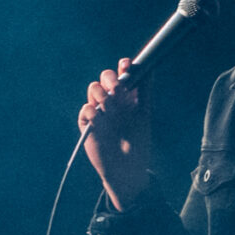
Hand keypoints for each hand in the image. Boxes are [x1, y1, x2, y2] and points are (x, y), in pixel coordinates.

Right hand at [79, 61, 153, 210]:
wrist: (127, 168)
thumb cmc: (138, 142)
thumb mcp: (144, 115)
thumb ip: (144, 92)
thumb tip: (149, 68)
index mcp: (126, 97)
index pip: (121, 74)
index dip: (122, 67)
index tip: (126, 65)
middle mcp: (111, 100)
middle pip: (104, 78)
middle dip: (110, 79)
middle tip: (118, 90)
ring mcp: (98, 111)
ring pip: (93, 89)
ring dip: (103, 96)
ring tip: (112, 110)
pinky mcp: (87, 124)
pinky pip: (86, 109)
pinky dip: (93, 112)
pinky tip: (100, 120)